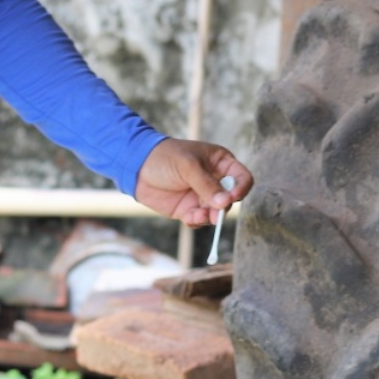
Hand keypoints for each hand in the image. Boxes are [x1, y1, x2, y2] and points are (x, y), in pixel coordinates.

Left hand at [133, 139, 252, 226]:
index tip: (232, 197)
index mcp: (220, 163)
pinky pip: (200, 220)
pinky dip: (197, 221)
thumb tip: (225, 202)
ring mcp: (202, 196)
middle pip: (230, 199)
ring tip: (196, 215)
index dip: (241, 188)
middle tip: (214, 213)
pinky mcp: (189, 208)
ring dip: (210, 217)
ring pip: (216, 213)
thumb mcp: (188, 166)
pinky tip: (189, 218)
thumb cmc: (165, 157)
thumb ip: (207, 184)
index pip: (242, 177)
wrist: (136, 167)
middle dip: (222, 208)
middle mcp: (215, 181)